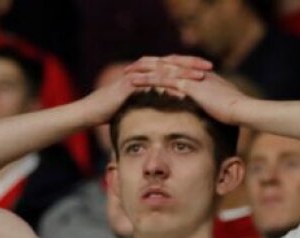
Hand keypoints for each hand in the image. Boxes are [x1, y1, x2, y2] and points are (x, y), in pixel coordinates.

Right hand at [81, 55, 213, 125]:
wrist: (90, 112)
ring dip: (183, 73)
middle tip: (209, 67)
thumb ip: (147, 98)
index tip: (206, 70)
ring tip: (199, 77)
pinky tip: (181, 92)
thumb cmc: (110, 111)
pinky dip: (167, 87)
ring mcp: (135, 76)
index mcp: (144, 72)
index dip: (189, 66)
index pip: (170, 65)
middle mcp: (141, 70)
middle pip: (170, 62)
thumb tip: (160, 103)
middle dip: (191, 64)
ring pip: (164, 70)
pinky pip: (152, 84)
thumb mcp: (133, 103)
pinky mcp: (129, 85)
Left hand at [131, 58, 246, 124]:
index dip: (163, 69)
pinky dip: (147, 80)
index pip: (178, 68)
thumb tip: (204, 109)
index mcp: (201, 75)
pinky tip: (134, 82)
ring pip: (161, 70)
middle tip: (133, 68)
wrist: (241, 109)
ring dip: (143, 71)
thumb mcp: (218, 105)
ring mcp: (190, 77)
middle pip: (166, 65)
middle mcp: (193, 72)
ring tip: (127, 73)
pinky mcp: (187, 85)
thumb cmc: (234, 112)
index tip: (150, 72)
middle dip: (149, 66)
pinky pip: (163, 80)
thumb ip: (209, 103)